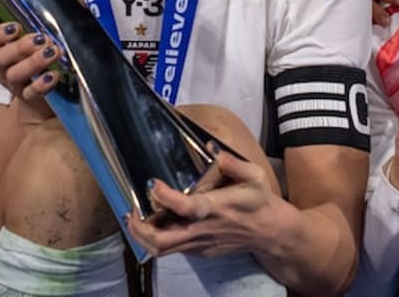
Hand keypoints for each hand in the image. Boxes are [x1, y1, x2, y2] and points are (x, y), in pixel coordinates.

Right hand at [0, 22, 59, 119]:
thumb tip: (43, 28)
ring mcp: (13, 85)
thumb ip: (30, 36)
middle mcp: (2, 69)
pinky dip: (41, 84)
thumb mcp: (30, 46)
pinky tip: (53, 74)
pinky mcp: (27, 99)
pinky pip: (30, 93)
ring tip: (52, 52)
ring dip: (34, 62)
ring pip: (14, 75)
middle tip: (41, 39)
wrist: (43, 98)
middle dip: (20, 47)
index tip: (16, 28)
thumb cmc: (36, 61)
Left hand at [126, 146, 279, 257]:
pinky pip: (171, 249)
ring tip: (132, 219)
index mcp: (215, 208)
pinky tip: (151, 223)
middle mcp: (203, 230)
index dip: (165, 197)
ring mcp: (199, 244)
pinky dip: (156, 239)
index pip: (185, 208)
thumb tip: (212, 147)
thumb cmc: (258, 201)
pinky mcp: (198, 251)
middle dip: (140, 229)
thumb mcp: (254, 176)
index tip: (152, 183)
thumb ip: (233, 162)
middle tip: (129, 213)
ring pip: (162, 250)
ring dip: (142, 236)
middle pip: (163, 241)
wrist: (268, 232)